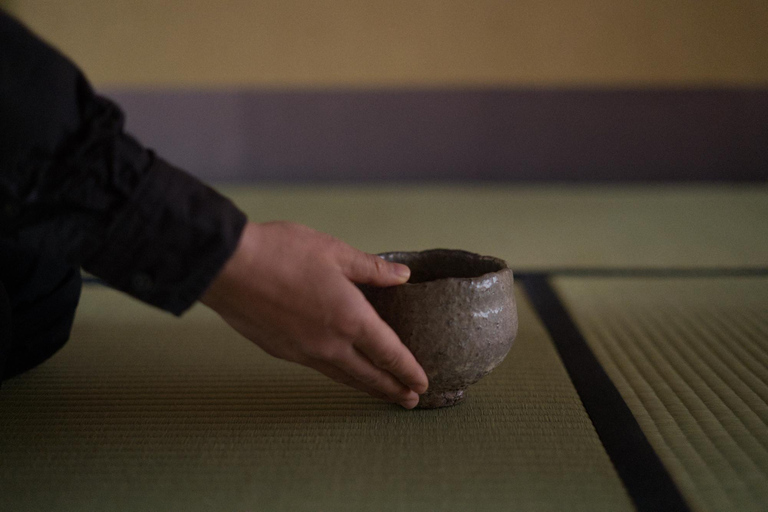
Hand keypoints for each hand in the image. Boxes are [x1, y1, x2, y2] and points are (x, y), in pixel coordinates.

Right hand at [200, 221, 427, 407]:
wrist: (227, 267)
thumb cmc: (282, 253)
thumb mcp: (334, 252)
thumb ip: (372, 269)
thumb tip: (402, 276)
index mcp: (350, 318)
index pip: (389, 353)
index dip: (409, 370)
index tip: (422, 384)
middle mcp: (330, 344)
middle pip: (369, 375)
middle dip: (393, 389)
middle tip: (410, 401)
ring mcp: (303, 352)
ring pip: (343, 376)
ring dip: (366, 387)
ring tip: (382, 393)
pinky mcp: (281, 351)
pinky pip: (318, 368)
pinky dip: (337, 374)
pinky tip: (340, 370)